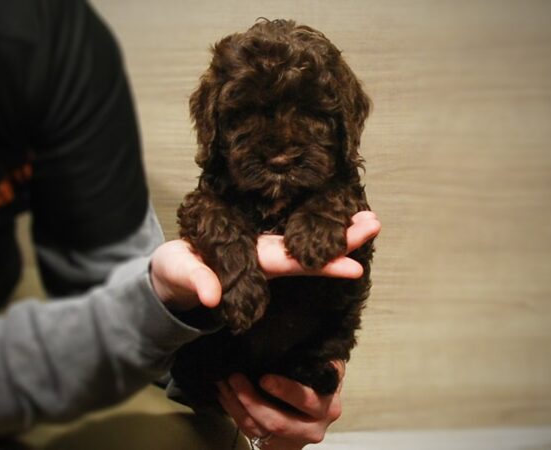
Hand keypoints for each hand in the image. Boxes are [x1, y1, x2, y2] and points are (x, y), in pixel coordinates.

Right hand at [150, 210, 379, 309]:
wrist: (175, 272)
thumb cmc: (179, 275)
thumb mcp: (184, 277)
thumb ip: (197, 283)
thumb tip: (210, 298)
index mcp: (254, 264)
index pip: (295, 264)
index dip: (325, 266)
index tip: (357, 265)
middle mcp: (267, 257)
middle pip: (311, 250)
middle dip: (344, 240)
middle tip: (375, 223)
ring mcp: (264, 248)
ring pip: (305, 239)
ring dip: (336, 230)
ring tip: (367, 218)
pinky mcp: (256, 238)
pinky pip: (291, 230)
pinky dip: (314, 222)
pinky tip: (333, 212)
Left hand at [217, 360, 346, 448]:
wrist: (319, 407)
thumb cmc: (320, 381)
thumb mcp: (326, 367)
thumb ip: (318, 358)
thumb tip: (304, 338)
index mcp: (327, 406)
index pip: (305, 400)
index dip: (284, 390)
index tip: (264, 378)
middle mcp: (313, 429)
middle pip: (278, 423)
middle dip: (252, 401)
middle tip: (235, 378)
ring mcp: (293, 441)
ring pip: (258, 429)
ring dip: (236, 405)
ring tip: (224, 383)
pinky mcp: (276, 446)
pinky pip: (250, 432)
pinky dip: (234, 412)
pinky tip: (225, 395)